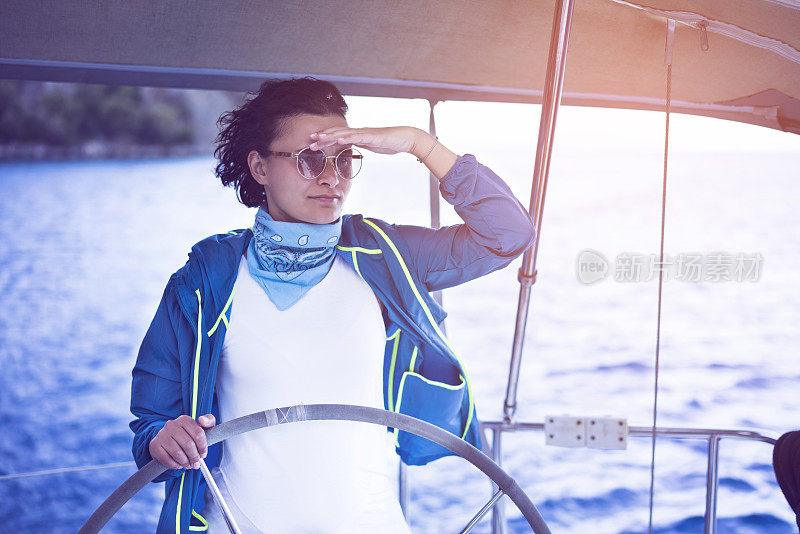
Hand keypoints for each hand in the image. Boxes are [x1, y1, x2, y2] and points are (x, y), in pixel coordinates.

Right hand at [149, 414, 215, 469]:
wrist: (168, 440)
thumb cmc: (188, 435)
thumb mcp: (201, 427)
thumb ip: (208, 421)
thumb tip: (202, 420)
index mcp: (184, 419)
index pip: (198, 434)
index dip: (203, 447)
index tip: (203, 454)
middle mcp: (171, 424)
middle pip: (188, 444)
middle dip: (194, 457)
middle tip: (196, 464)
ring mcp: (161, 434)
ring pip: (177, 453)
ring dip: (185, 462)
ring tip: (188, 465)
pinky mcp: (154, 445)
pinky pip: (166, 459)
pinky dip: (174, 465)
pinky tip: (178, 464)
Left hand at [308, 126, 423, 155]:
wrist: (405, 139)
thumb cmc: (390, 143)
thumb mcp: (371, 146)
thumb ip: (361, 145)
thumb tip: (352, 147)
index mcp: (358, 135)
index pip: (338, 137)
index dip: (325, 139)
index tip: (313, 143)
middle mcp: (359, 132)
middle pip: (337, 133)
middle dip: (323, 137)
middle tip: (309, 140)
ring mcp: (365, 133)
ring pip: (345, 133)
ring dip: (331, 136)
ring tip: (319, 138)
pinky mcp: (373, 136)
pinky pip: (358, 137)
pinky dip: (348, 138)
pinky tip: (339, 140)